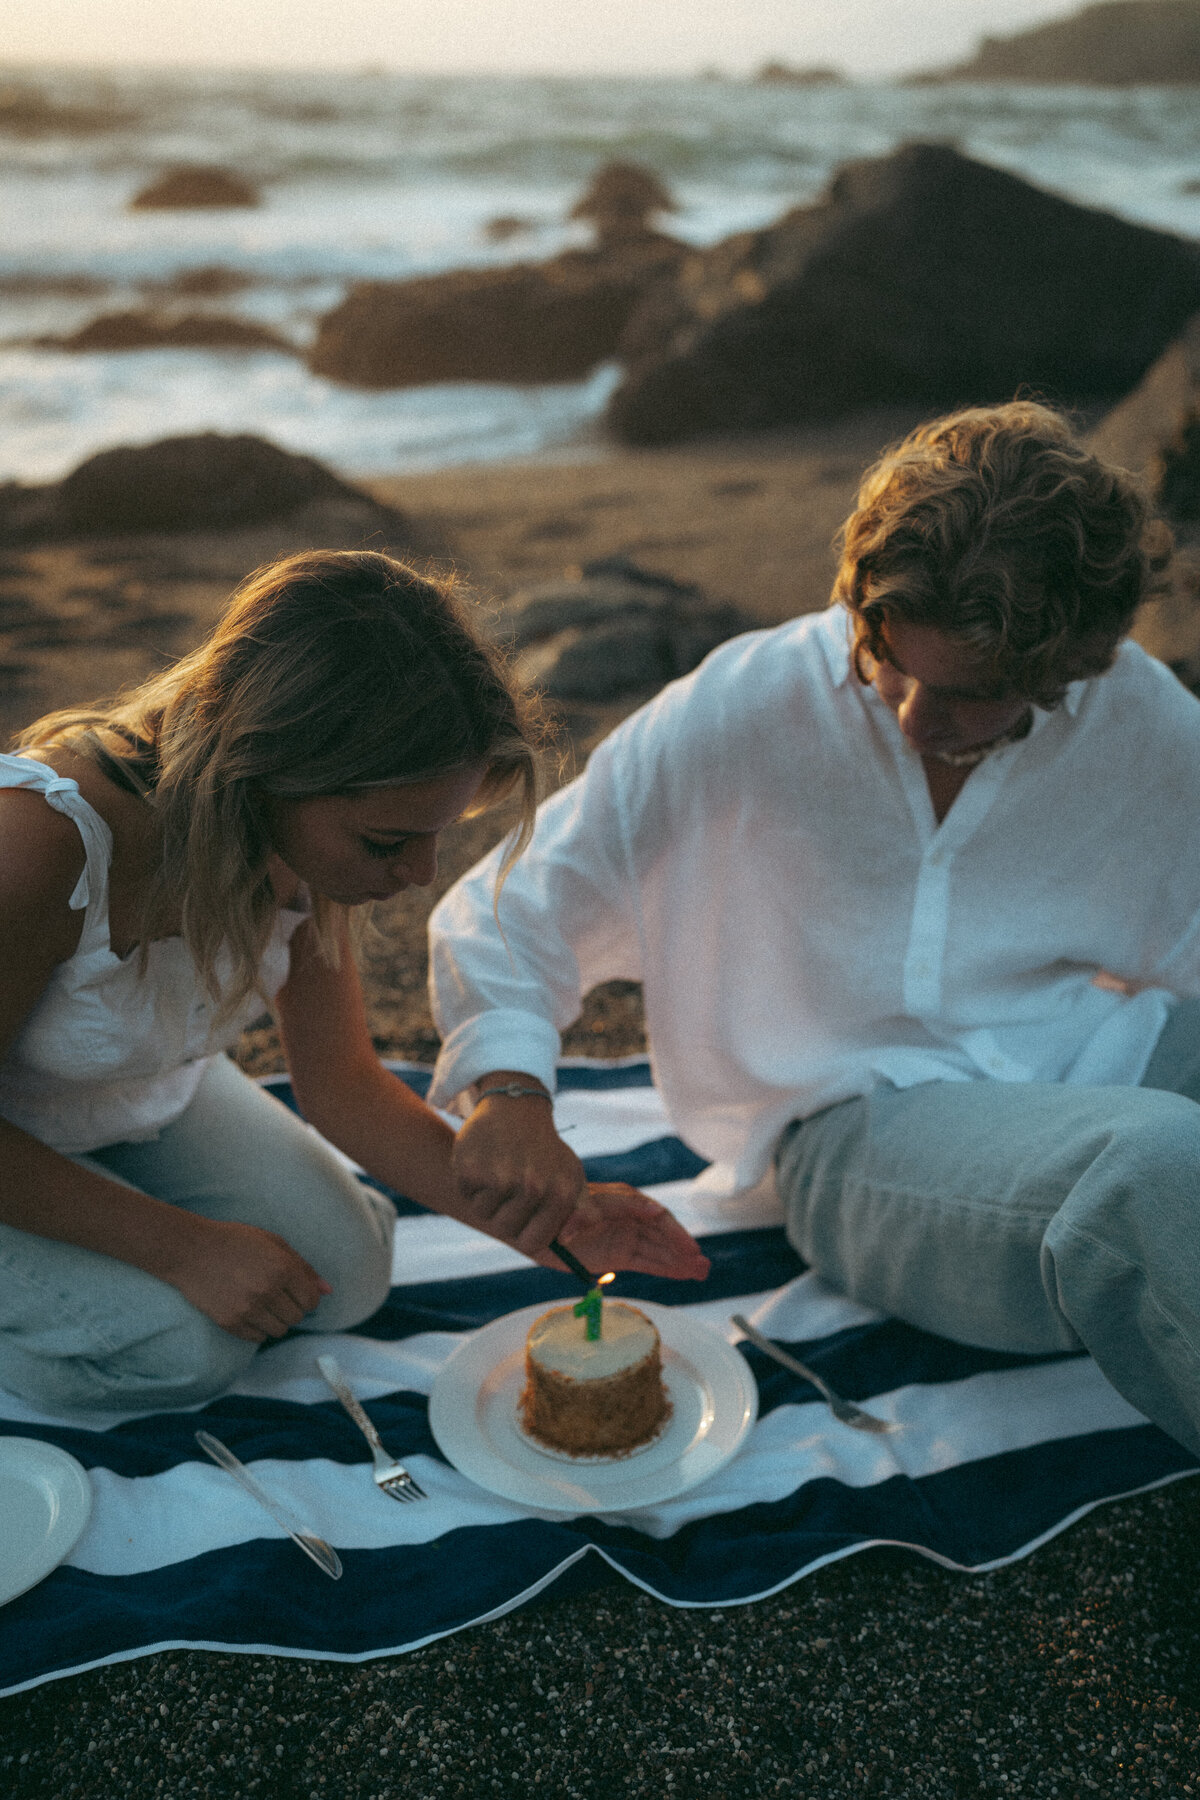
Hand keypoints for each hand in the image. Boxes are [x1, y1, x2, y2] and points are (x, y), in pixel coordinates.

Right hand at [168, 1216, 331, 1342]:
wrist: (191, 1251)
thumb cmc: (235, 1242)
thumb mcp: (274, 1243)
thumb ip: (303, 1267)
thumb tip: (328, 1290)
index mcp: (282, 1268)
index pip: (311, 1300)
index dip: (307, 1297)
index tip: (296, 1292)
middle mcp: (268, 1290)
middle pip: (297, 1317)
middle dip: (291, 1308)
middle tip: (276, 1295)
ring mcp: (248, 1309)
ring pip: (279, 1330)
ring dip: (276, 1320)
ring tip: (262, 1303)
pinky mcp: (230, 1322)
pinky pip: (258, 1338)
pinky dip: (258, 1329)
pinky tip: (248, 1311)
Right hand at [451, 1091, 585, 1257]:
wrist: (517, 1106)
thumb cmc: (546, 1149)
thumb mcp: (571, 1176)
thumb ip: (580, 1210)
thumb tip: (569, 1240)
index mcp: (560, 1194)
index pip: (532, 1243)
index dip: (523, 1233)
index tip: (523, 1218)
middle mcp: (533, 1188)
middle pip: (504, 1230)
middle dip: (503, 1213)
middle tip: (510, 1184)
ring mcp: (502, 1179)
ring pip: (483, 1213)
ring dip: (486, 1196)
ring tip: (498, 1169)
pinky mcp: (473, 1168)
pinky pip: (466, 1194)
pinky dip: (470, 1181)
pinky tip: (485, 1159)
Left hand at [540, 1184, 710, 1282]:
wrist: (535, 1225)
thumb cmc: (559, 1208)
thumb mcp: (584, 1204)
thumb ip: (617, 1206)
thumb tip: (652, 1209)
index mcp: (624, 1200)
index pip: (656, 1216)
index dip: (673, 1233)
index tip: (688, 1248)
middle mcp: (629, 1218)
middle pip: (662, 1234)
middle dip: (683, 1250)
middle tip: (702, 1265)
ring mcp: (625, 1237)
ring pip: (658, 1250)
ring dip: (679, 1261)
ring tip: (701, 1273)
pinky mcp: (619, 1254)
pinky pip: (647, 1262)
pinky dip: (665, 1268)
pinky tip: (682, 1275)